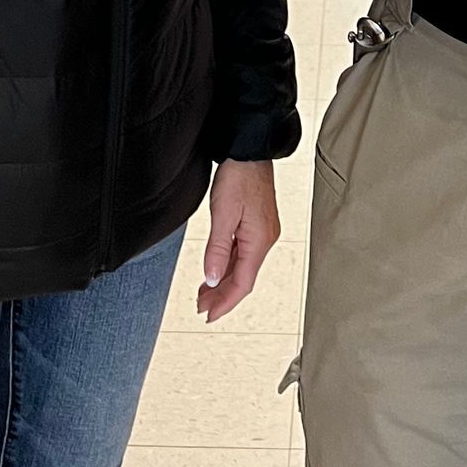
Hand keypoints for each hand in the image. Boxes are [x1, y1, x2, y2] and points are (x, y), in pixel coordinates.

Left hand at [197, 159, 280, 320]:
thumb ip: (217, 249)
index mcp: (259, 241)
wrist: (250, 150)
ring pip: (241, 267)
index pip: (242, 283)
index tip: (209, 316)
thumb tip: (212, 280)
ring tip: (204, 295)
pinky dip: (227, 266)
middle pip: (242, 279)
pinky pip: (242, 253)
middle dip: (221, 296)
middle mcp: (265, 240)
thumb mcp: (223, 214)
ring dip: (222, 282)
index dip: (225, 303)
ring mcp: (262, 233)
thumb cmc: (240, 176)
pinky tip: (216, 271)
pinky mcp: (257, 225)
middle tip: (201, 309)